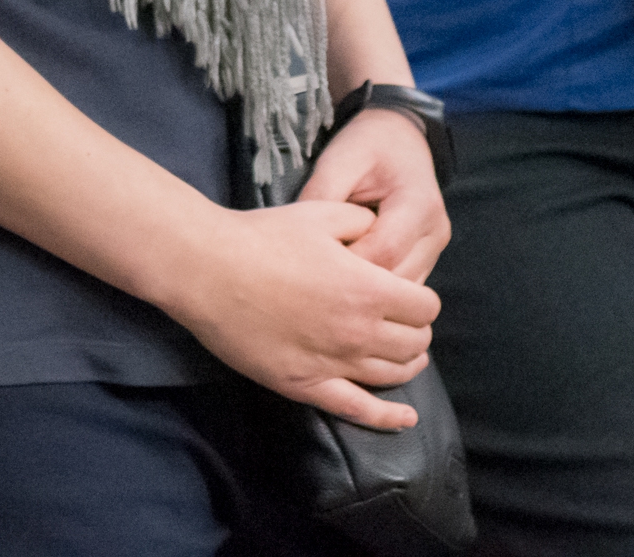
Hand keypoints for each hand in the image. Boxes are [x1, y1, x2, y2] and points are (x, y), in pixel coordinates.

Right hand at [163, 200, 439, 430]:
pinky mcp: (305, 385)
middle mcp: (358, 331)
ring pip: (393, 375)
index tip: (409, 293)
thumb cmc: (263, 237)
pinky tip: (405, 420)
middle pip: (415, 343)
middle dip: (417, 331)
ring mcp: (333, 363)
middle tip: (403, 321)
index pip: (425, 307)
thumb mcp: (322, 214)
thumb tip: (379, 231)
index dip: (422, 299)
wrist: (208, 269)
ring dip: (407, 365)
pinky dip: (387, 418)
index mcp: (367, 288)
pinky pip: (358, 410)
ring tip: (407, 357)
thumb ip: (361, 222)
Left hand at [296, 106, 449, 285]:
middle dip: (355, 281)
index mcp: (419, 204)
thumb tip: (301, 242)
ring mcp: (434, 249)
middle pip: (395, 279)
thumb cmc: (367, 145)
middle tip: (316, 269)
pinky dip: (375, 284)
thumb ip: (322, 198)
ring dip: (366, 286)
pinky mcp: (426, 258)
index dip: (347, 262)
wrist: (398, 138)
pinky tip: (348, 270)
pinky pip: (400, 284)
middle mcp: (435, 232)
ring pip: (399, 289)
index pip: (384, 253)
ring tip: (332, 268)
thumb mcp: (339, 160)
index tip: (314, 258)